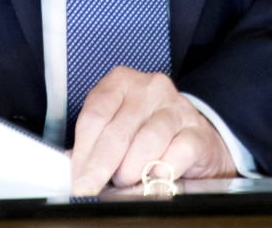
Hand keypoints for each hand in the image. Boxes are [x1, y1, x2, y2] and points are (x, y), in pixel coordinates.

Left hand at [69, 67, 236, 195]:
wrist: (194, 139)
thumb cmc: (147, 133)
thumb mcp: (117, 128)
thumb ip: (95, 143)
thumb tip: (73, 166)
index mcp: (122, 82)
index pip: (95, 116)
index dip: (83, 151)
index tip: (76, 177)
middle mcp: (150, 88)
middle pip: (117, 131)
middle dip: (99, 167)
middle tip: (89, 189)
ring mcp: (177, 107)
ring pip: (147, 142)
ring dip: (131, 169)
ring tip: (125, 180)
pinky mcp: (197, 131)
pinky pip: (175, 154)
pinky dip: (161, 171)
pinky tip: (155, 176)